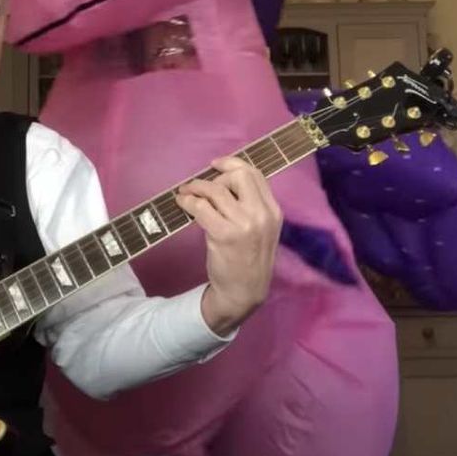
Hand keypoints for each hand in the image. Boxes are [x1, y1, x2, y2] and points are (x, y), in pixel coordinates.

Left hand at [175, 156, 281, 336]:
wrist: (244, 292)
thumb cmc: (249, 259)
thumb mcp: (261, 229)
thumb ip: (250, 206)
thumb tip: (223, 180)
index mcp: (273, 210)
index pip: (255, 174)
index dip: (232, 164)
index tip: (216, 165)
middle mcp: (262, 214)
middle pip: (238, 175)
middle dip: (216, 176)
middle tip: (201, 186)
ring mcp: (244, 224)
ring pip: (216, 190)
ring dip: (196, 187)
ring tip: (186, 192)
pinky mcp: (224, 235)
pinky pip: (201, 207)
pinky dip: (188, 202)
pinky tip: (182, 204)